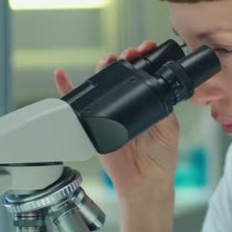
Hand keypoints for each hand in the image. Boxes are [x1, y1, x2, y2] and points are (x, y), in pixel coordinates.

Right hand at [54, 41, 179, 199]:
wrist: (146, 181)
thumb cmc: (161, 157)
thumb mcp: (168, 127)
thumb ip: (163, 108)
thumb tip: (160, 88)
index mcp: (147, 104)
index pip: (143, 76)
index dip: (143, 60)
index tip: (146, 49)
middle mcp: (128, 106)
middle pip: (121, 76)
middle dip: (124, 59)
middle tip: (129, 53)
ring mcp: (110, 114)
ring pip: (102, 85)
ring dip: (103, 68)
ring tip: (109, 59)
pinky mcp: (94, 125)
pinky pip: (77, 106)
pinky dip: (68, 89)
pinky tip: (63, 76)